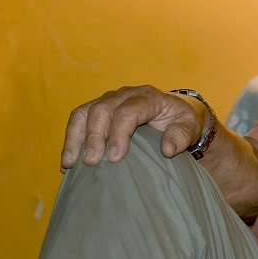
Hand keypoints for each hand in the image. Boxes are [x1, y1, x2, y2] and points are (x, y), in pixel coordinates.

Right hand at [60, 85, 205, 170]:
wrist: (175, 111)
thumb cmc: (181, 120)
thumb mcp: (190, 126)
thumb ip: (181, 136)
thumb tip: (167, 150)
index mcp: (148, 97)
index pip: (129, 111)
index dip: (119, 133)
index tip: (115, 157)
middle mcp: (125, 95)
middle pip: (102, 110)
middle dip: (94, 137)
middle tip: (91, 162)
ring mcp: (109, 100)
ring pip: (84, 113)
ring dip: (74, 138)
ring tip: (70, 163)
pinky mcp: (98, 109)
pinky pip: (79, 120)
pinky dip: (71, 139)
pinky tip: (67, 162)